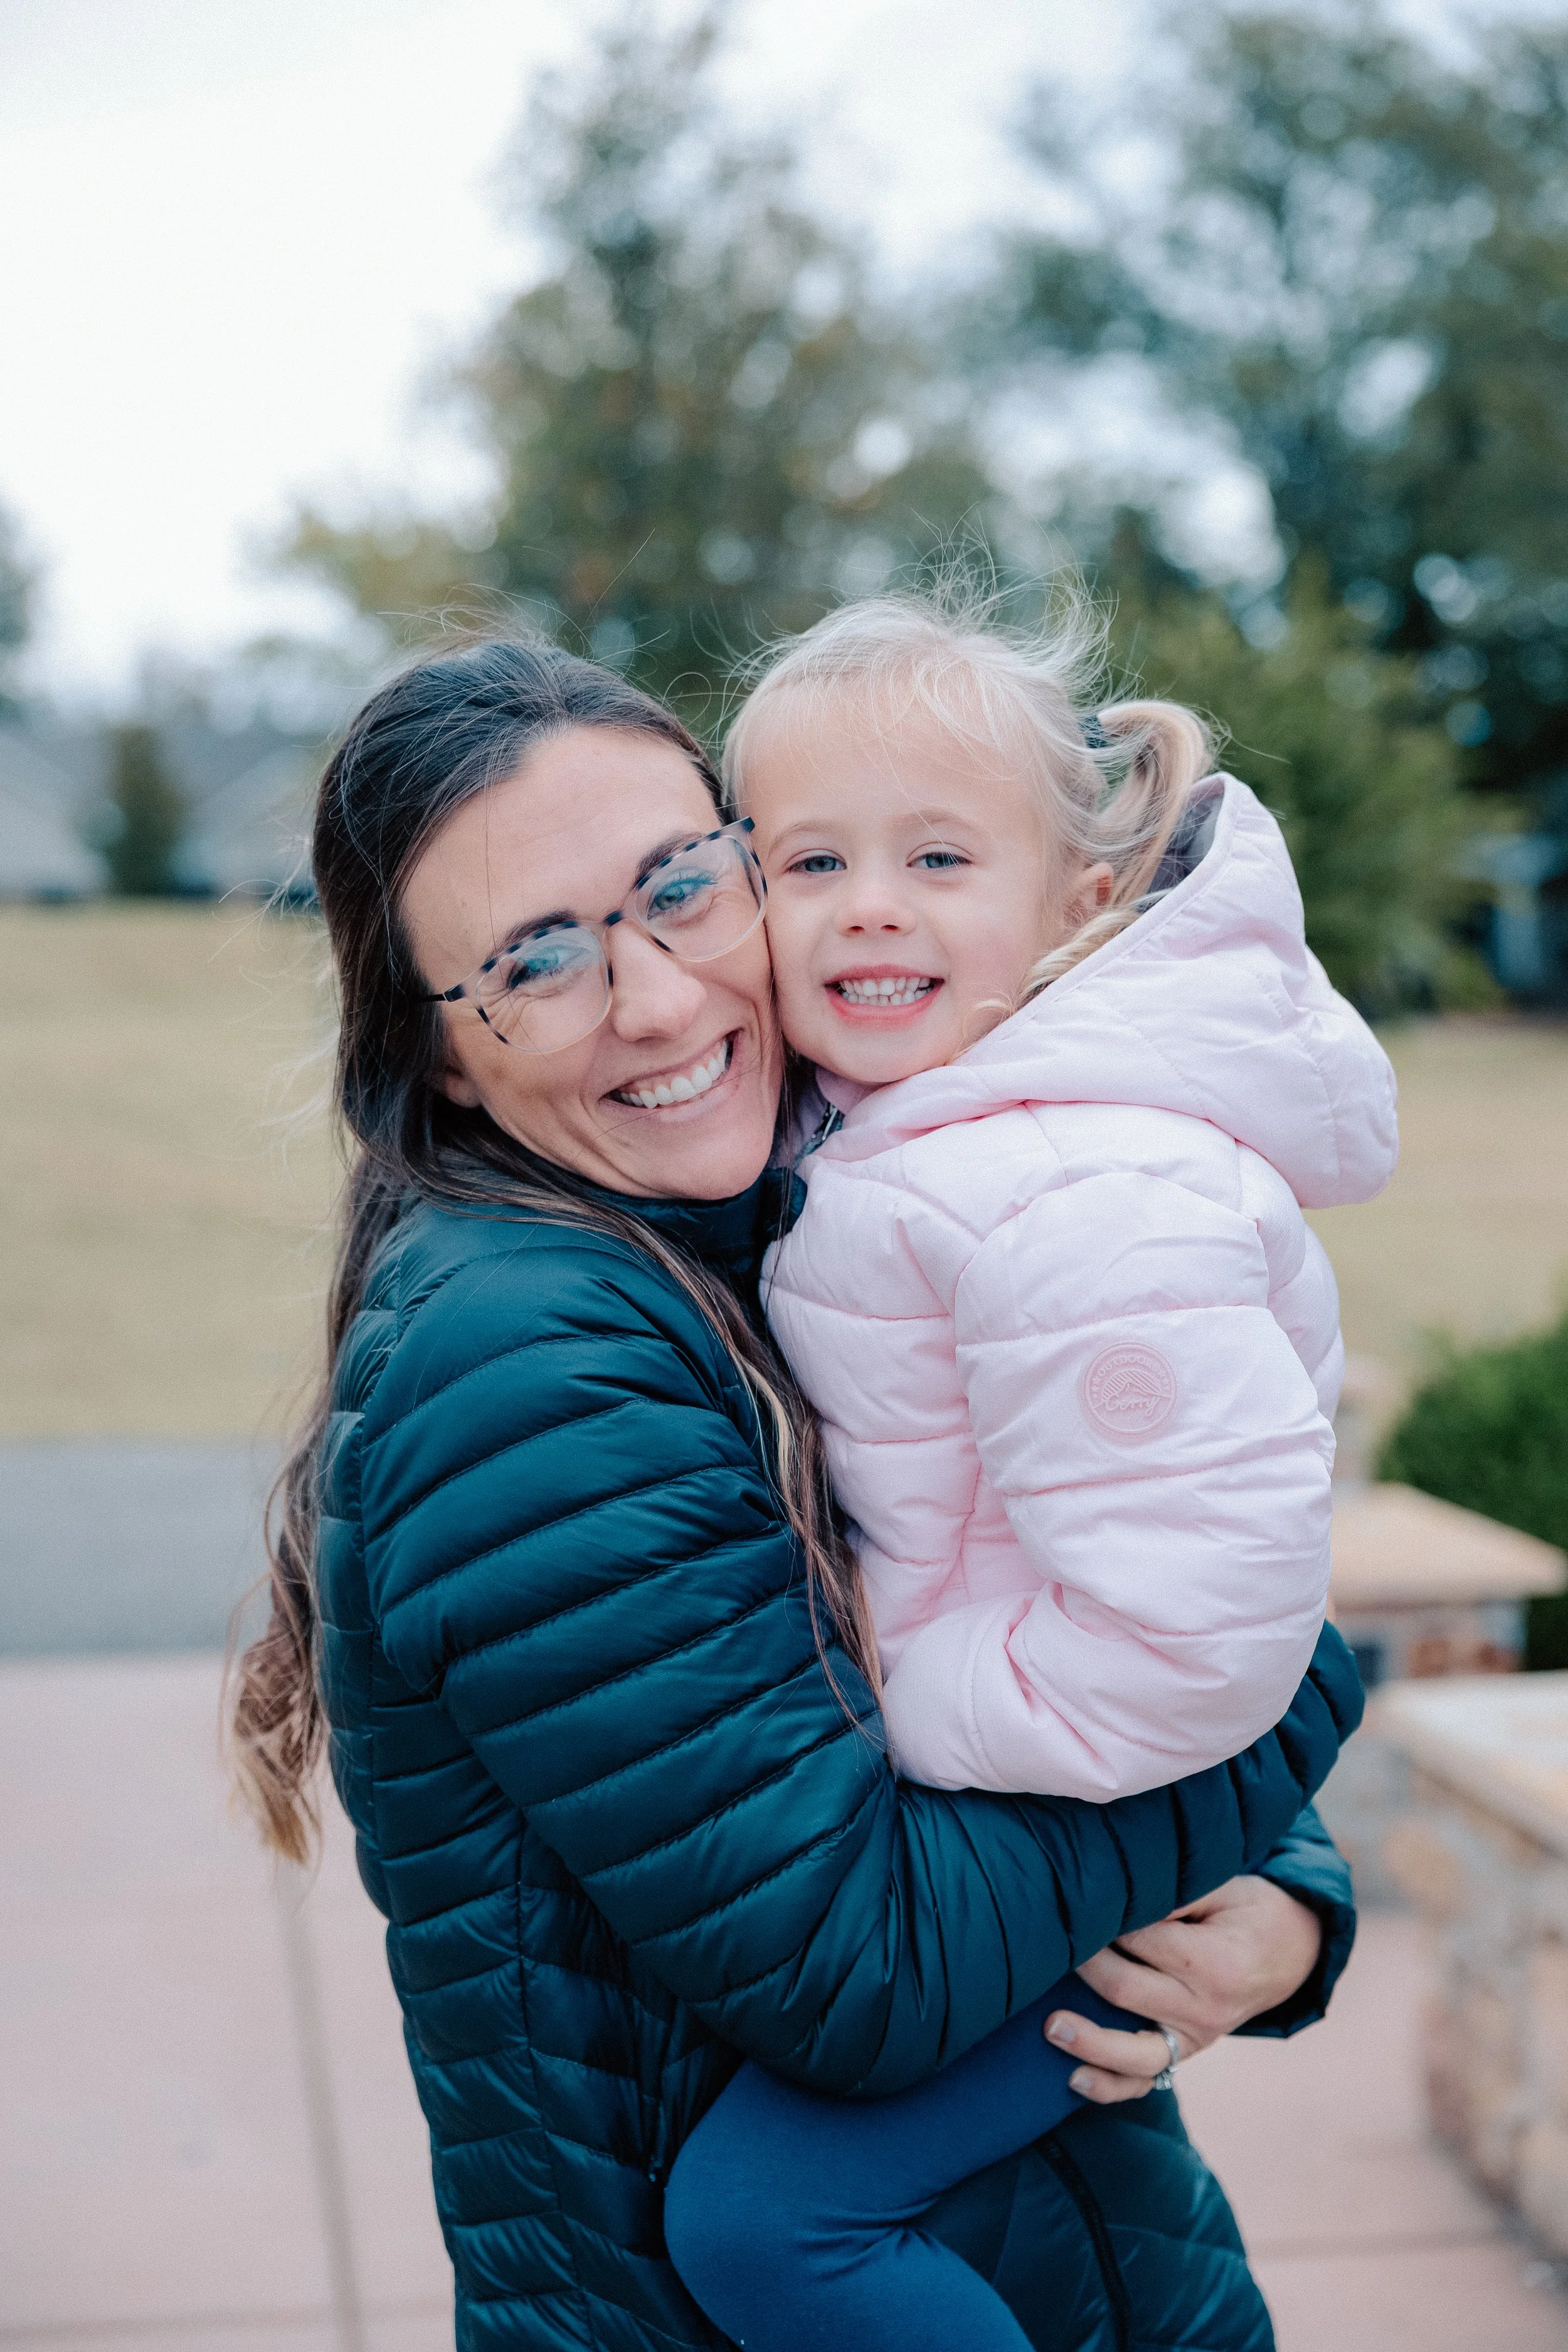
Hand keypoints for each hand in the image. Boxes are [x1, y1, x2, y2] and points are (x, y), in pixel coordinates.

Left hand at [1042, 1874, 1323, 2104]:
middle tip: (1051, 1941)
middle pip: (1126, 1991)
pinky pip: (1147, 2081)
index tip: (1080, 1900)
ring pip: (1134, 2054)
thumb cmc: (1247, 1911)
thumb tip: (1123, 1896)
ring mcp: (1195, 2039)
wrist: (1289, 1953)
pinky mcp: (1186, 2054)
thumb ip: (1176, 1892)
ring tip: (1050, 2027)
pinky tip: (1073, 2079)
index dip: (1107, 1919)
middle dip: (1083, 1965)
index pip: (1143, 1941)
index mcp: (1214, 1963)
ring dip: (1088, 2041)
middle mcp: (1205, 2009)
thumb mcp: (1224, 1886)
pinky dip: (1109, 2086)